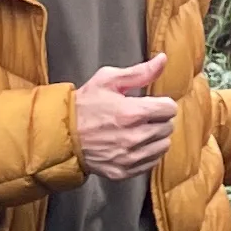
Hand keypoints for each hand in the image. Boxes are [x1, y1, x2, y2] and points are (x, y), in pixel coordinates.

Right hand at [72, 57, 178, 179]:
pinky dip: (148, 153)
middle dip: (158, 119)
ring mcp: (128, 157)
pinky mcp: (124, 171)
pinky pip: (152, 162)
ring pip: (163, 145)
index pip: (169, 109)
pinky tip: (133, 144)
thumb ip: (139, 72)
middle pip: (168, 127)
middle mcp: (133, 137)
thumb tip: (162, 60)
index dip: (162, 103)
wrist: (60, 134)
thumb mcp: (108, 80)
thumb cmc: (84, 105)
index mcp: (131, 113)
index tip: (152, 104)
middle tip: (142, 116)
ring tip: (138, 130)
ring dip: (156, 137)